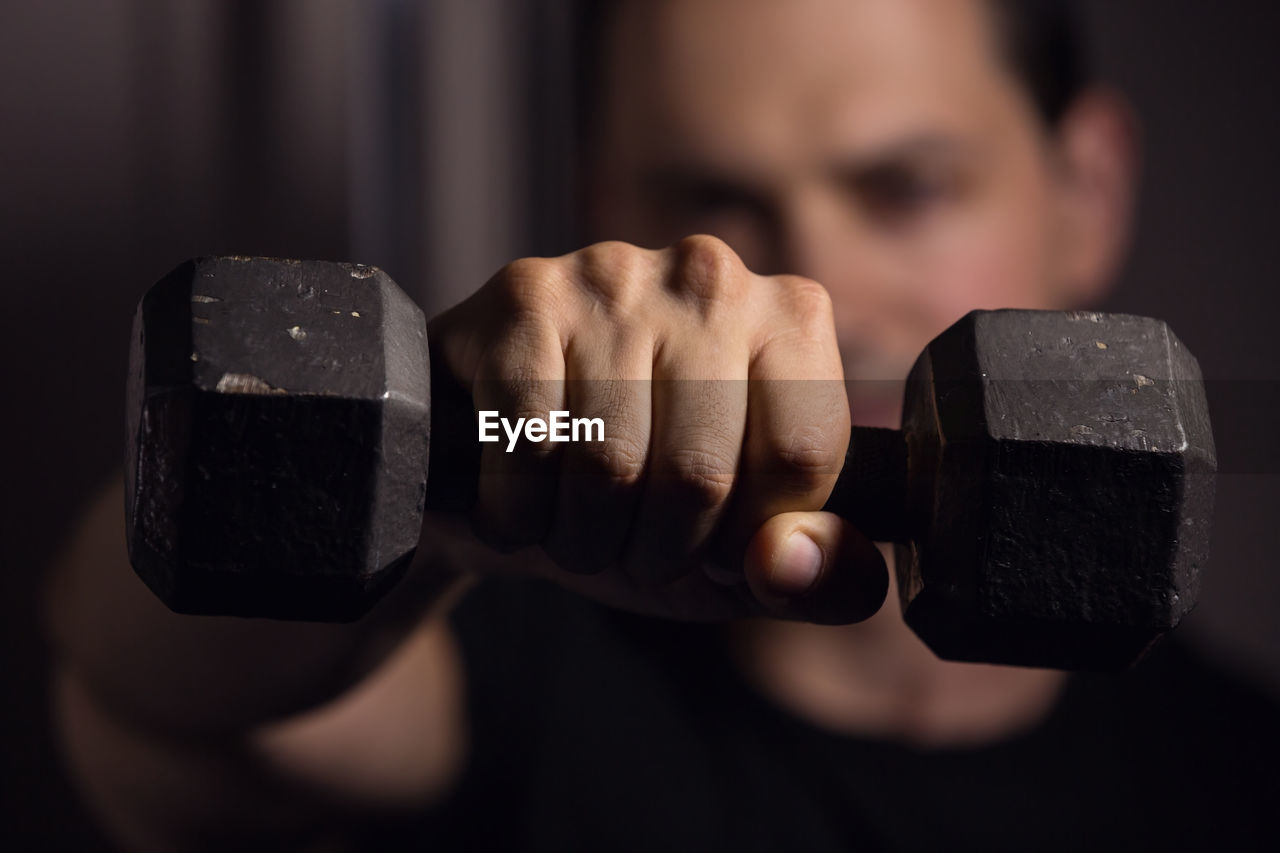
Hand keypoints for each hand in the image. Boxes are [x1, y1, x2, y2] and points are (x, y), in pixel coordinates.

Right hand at [426, 235, 887, 623]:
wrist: (504, 463)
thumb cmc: (650, 503)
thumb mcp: (750, 554)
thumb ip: (820, 577)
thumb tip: (783, 562)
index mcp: (793, 320)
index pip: (800, 454)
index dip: (749, 537)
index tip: (714, 550)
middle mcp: (711, 278)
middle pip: (700, 471)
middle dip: (658, 551)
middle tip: (633, 551)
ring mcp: (613, 277)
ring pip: (608, 464)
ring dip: (583, 539)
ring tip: (577, 531)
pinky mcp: (525, 296)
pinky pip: (528, 443)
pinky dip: (517, 511)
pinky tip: (520, 508)